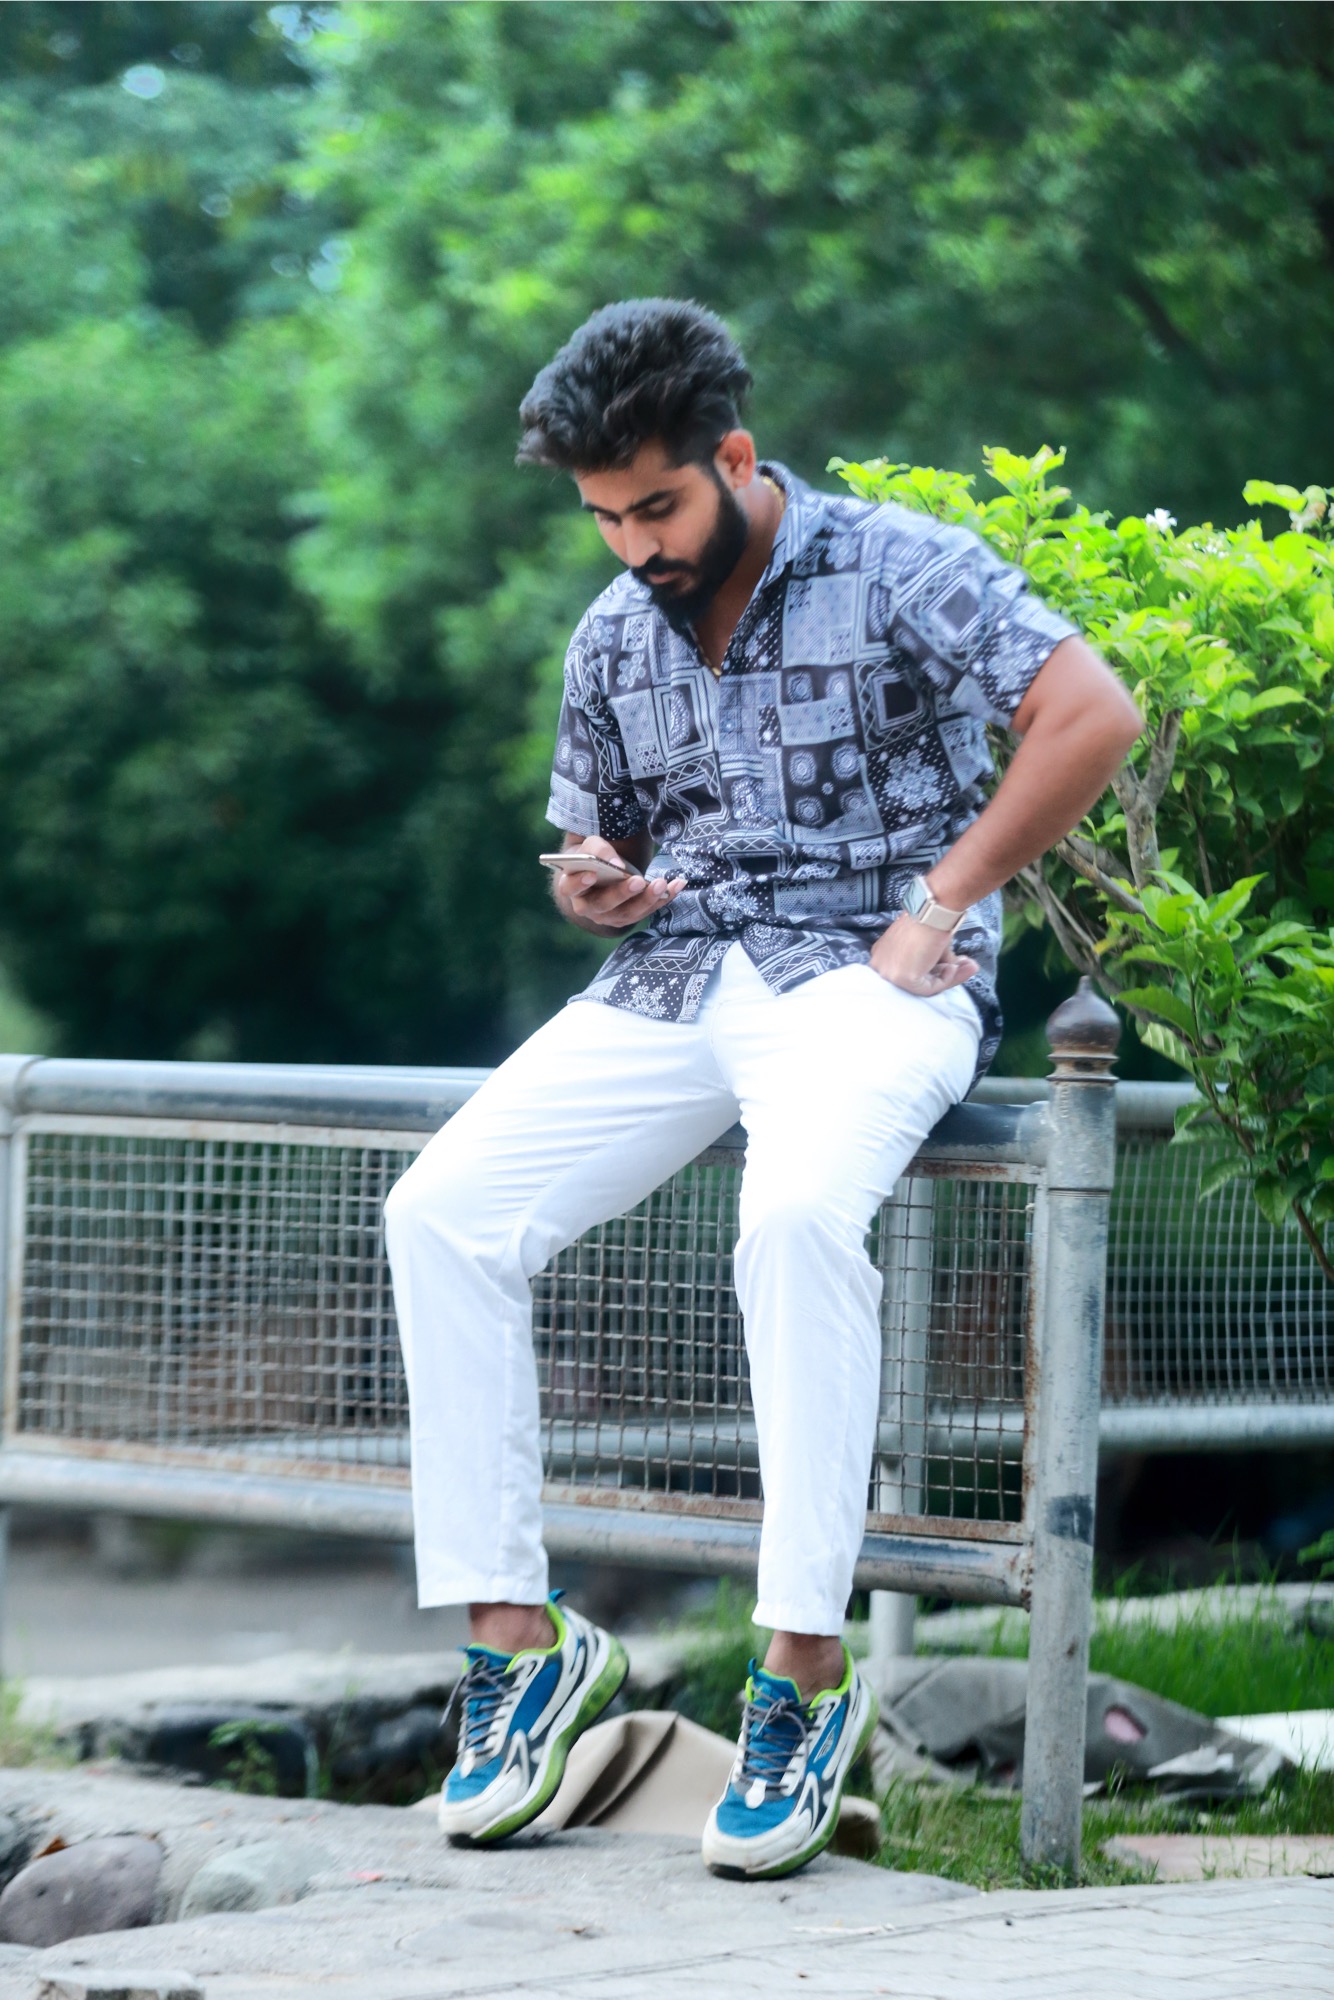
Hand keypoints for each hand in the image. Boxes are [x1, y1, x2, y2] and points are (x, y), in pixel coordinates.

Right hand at [553, 837, 683, 931]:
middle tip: (638, 881)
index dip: (579, 883)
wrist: (602, 870)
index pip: (570, 889)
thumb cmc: (593, 856)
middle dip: (622, 893)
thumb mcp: (591, 845)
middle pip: (604, 904)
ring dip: (647, 899)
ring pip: (628, 913)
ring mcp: (609, 916)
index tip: (592, 874)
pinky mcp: (629, 917)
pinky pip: (647, 910)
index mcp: (571, 888)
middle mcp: (588, 907)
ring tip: (662, 883)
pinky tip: (677, 884)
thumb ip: (598, 850)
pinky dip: (663, 898)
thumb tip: (617, 865)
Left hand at [869, 911, 978, 995]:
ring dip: (950, 976)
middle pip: (916, 979)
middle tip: (966, 967)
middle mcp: (880, 964)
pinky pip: (929, 988)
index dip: (934, 969)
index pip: (909, 969)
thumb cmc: (930, 920)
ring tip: (968, 965)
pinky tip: (952, 966)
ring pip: (923, 985)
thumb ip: (936, 960)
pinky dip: (946, 978)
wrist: (933, 911)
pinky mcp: (903, 978)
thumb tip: (954, 967)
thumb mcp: (929, 944)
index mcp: (882, 952)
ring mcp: (889, 973)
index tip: (953, 966)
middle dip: (945, 974)